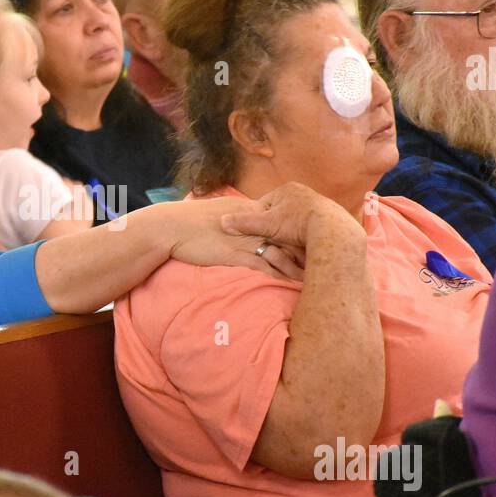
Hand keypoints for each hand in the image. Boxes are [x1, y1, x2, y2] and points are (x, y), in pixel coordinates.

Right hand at [164, 196, 303, 279]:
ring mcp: (245, 240)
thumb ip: (232, 216)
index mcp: (246, 212)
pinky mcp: (237, 255)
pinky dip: (280, 275)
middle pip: (285, 236)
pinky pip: (265, 267)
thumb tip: (238, 220)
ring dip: (297, 266)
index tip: (308, 241)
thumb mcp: (215, 213)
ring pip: (280, 253)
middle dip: (304, 249)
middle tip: (323, 258)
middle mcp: (251, 226)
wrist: (172, 227)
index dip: (294, 232)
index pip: (278, 221)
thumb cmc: (188, 221)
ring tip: (314, 276)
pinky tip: (291, 284)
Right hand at [218, 181, 360, 252]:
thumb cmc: (298, 224)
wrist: (332, 230)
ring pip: (295, 221)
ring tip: (290, 246)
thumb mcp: (267, 224)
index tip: (259, 236)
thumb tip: (221, 222)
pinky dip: (305, 236)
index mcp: (286, 190)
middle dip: (276, 228)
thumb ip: (244, 223)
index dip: (259, 222)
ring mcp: (316, 203)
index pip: (265, 206)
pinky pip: (310, 226)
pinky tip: (305, 247)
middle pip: (280, 213)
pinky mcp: (327, 216)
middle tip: (274, 243)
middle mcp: (302, 192)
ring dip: (291, 233)